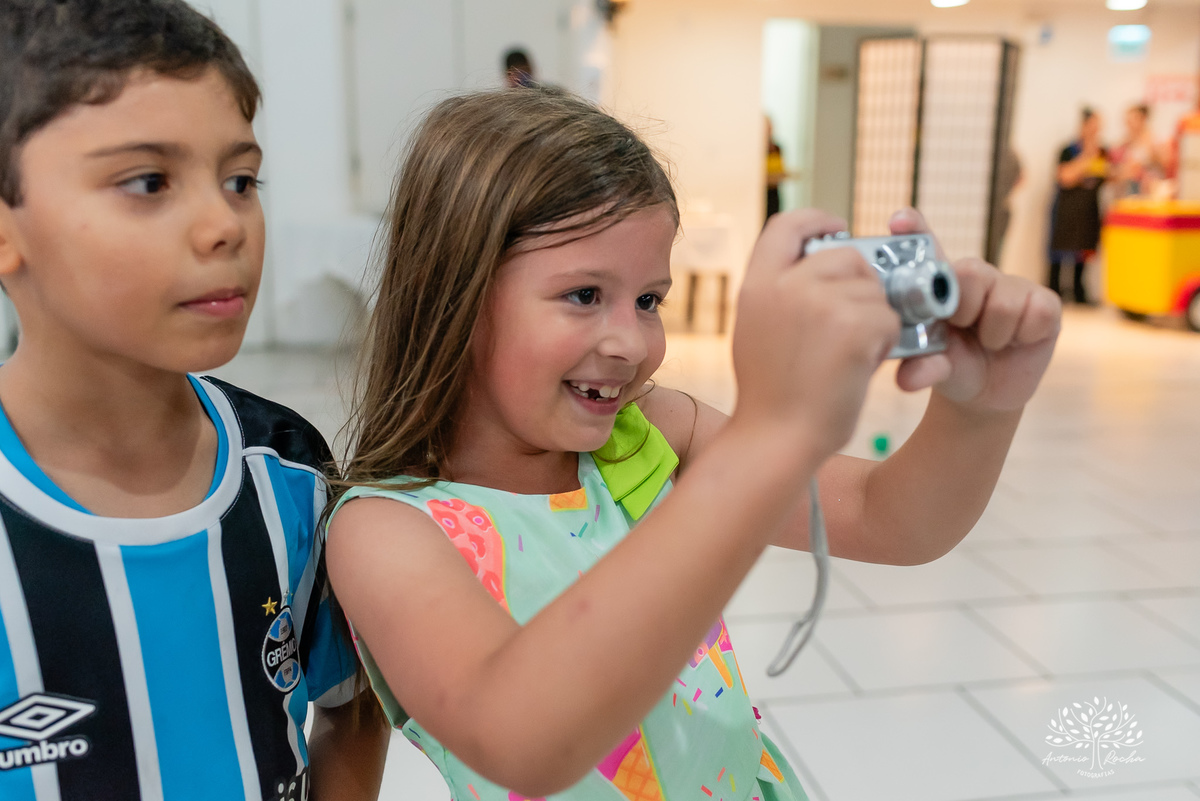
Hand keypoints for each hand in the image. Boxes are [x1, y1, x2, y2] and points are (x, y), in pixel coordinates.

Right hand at [732, 210, 899, 459]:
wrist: (775, 439)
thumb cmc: (771, 396)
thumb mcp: (756, 330)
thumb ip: (780, 293)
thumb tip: (819, 265)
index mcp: (757, 284)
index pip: (789, 224)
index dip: (819, 221)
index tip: (839, 231)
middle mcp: (786, 285)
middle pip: (845, 256)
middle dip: (861, 284)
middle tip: (855, 320)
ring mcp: (820, 302)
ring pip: (874, 289)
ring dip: (874, 319)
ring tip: (851, 355)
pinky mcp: (854, 325)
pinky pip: (890, 318)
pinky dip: (886, 343)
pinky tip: (861, 367)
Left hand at [888, 208, 1061, 413]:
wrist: (986, 393)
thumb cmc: (953, 366)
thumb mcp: (933, 366)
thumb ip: (920, 367)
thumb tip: (908, 380)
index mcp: (939, 284)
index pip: (927, 246)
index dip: (915, 228)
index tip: (899, 220)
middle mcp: (975, 276)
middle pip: (970, 271)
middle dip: (964, 307)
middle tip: (962, 327)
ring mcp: (1011, 286)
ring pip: (1004, 299)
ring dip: (994, 332)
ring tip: (988, 342)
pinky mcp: (1044, 302)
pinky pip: (1037, 312)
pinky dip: (1024, 335)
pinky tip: (1017, 341)